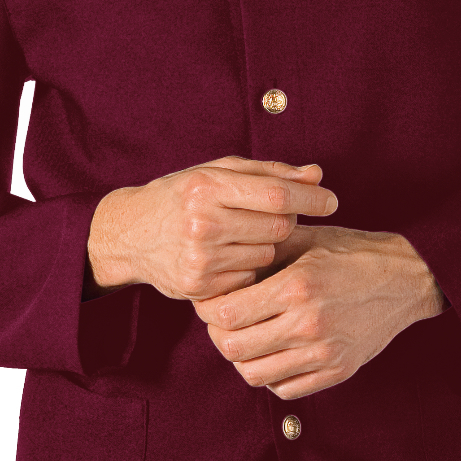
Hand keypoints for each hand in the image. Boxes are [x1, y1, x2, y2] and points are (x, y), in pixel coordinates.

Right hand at [86, 156, 337, 301]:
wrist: (130, 234)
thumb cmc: (182, 195)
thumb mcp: (218, 172)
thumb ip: (270, 172)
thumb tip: (317, 175)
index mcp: (207, 186)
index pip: (277, 195)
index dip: (311, 198)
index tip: (330, 200)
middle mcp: (202, 222)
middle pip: (278, 227)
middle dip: (286, 220)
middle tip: (273, 215)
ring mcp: (200, 259)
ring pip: (268, 254)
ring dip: (266, 244)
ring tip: (243, 233)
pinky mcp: (200, 288)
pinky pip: (250, 278)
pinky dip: (248, 267)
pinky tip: (229, 255)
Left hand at [192, 224, 446, 398]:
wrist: (406, 277)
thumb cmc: (351, 252)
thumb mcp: (306, 238)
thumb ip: (262, 251)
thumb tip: (218, 265)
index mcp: (296, 286)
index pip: (226, 314)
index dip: (207, 309)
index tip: (209, 300)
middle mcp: (308, 323)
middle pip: (233, 349)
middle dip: (218, 335)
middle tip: (222, 322)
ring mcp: (324, 353)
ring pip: (254, 375)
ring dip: (242, 358)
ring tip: (247, 337)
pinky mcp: (337, 371)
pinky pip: (285, 389)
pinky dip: (270, 375)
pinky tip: (274, 352)